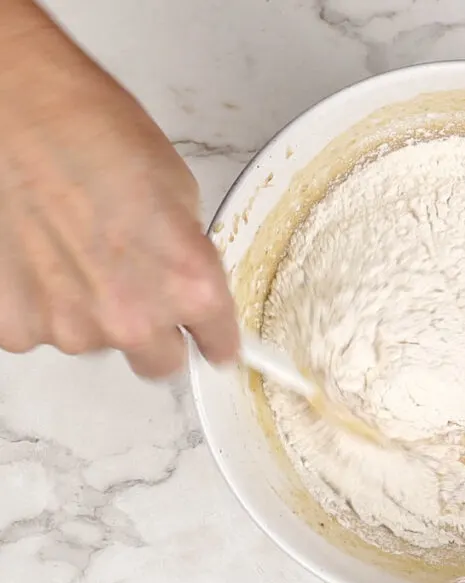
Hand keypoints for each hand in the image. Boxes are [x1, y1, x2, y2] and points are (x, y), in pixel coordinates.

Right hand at [0, 1, 237, 377]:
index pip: (219, 345)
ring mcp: (69, 327)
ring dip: (89, 311)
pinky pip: (39, 329)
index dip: (215, 341)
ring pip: (93, 343)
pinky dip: (39, 303)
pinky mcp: (13, 326)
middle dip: (155, 336)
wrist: (15, 111)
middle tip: (135, 291)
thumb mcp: (178, 193)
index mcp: (190, 285)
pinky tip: (36, 255)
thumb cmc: (92, 132)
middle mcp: (134, 318)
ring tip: (72, 249)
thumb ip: (186, 255)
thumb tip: (181, 279)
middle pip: (159, 364)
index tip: (213, 345)